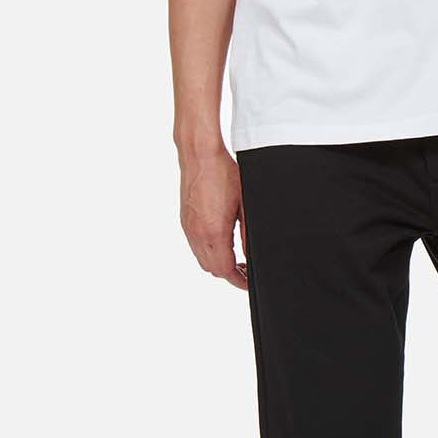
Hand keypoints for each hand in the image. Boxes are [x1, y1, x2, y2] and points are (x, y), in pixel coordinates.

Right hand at [179, 147, 247, 289]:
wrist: (199, 155)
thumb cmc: (224, 174)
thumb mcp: (245, 204)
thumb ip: (249, 234)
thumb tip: (253, 254)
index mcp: (214, 233)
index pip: (225, 271)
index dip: (240, 281)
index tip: (250, 282)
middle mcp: (197, 234)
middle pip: (213, 270)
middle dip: (230, 275)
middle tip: (246, 270)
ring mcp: (188, 228)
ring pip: (202, 260)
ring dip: (218, 264)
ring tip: (236, 259)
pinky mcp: (185, 221)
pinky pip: (195, 247)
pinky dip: (209, 253)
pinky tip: (222, 243)